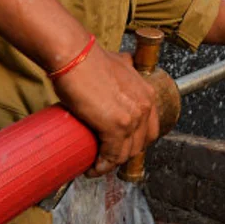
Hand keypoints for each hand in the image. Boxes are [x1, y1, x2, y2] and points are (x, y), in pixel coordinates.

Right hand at [50, 44, 159, 176]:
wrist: (75, 56)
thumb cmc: (89, 59)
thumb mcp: (119, 63)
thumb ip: (126, 67)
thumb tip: (123, 64)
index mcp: (147, 93)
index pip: (149, 130)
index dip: (135, 142)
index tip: (122, 148)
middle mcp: (144, 106)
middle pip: (140, 144)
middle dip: (124, 155)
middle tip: (106, 157)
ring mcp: (132, 118)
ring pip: (126, 153)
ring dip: (111, 164)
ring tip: (96, 164)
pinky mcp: (115, 127)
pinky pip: (112, 156)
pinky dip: (101, 166)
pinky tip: (92, 168)